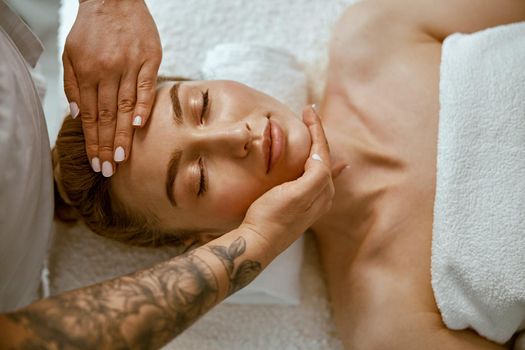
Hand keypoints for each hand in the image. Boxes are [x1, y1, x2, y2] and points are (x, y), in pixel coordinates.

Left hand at [63, 0, 161, 176]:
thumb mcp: (70, 52)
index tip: (96, 161)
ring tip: (122, 157)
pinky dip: (144, 106)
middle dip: (106, 144)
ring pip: (126, 106)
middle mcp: (107, 70)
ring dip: (123, 133)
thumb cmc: (92, 28)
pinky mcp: (150, 59)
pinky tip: (140, 126)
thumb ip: (72, 83)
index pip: (89, 114)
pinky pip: (147, 87)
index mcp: (87, 71)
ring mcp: (130, 65)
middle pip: (106, 115)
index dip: (92, 140)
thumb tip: (75, 115)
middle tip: (109, 169)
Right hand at [241, 105, 346, 254]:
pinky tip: (329, 165)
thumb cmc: (273, 217)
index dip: (317, 128)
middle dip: (317, 134)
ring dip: (316, 146)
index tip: (307, 109)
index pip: (323, 150)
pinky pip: (313, 176)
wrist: (257, 242)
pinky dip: (317, 163)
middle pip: (323, 156)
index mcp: (322, 187)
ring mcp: (311, 200)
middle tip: (308, 114)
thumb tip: (322, 156)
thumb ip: (316, 174)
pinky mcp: (298, 204)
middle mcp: (322, 194)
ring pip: (318, 165)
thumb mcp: (297, 194)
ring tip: (313, 130)